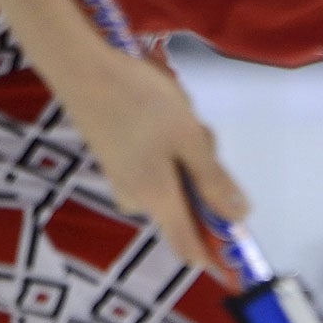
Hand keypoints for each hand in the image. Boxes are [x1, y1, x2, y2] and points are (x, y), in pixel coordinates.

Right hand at [49, 39, 246, 273]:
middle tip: (199, 133)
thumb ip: (214, 182)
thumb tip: (239, 218)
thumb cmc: (140, 102)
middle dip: (204, 174)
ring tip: (177, 114)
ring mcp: (125, 181)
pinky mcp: (117, 162)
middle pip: (189, 206)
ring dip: (188, 152)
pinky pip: (158, 165)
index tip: (238, 237)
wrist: (82, 69)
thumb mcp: (189, 139)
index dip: (217, 253)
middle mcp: (138, 200)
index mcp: (158, 201)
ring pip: (176, 179)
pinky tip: (161, 114)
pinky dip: (169, 144)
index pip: (191, 249)